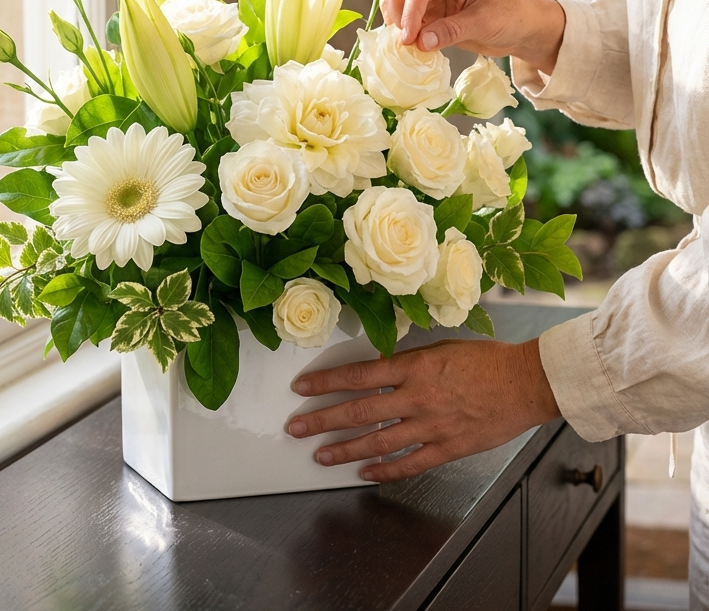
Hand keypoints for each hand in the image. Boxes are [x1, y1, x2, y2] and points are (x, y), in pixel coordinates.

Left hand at [286, 337, 559, 482]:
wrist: (526, 382)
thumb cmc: (487, 359)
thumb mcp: (441, 348)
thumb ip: (409, 361)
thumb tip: (377, 369)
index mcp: (416, 366)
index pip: (359, 375)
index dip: (327, 382)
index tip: (302, 388)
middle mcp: (417, 397)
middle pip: (359, 411)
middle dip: (323, 420)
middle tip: (296, 428)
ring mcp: (431, 426)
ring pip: (377, 441)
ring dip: (345, 450)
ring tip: (320, 456)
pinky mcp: (448, 448)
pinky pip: (409, 463)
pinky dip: (384, 470)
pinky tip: (364, 474)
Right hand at [381, 0, 564, 73]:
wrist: (522, 27)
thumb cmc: (511, 16)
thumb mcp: (483, 23)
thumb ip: (451, 31)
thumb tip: (419, 42)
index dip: (409, 14)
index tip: (407, 39)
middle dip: (397, 17)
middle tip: (404, 44)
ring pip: (398, 6)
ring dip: (398, 27)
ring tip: (408, 48)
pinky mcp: (430, 12)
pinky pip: (408, 22)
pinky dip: (406, 34)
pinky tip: (413, 49)